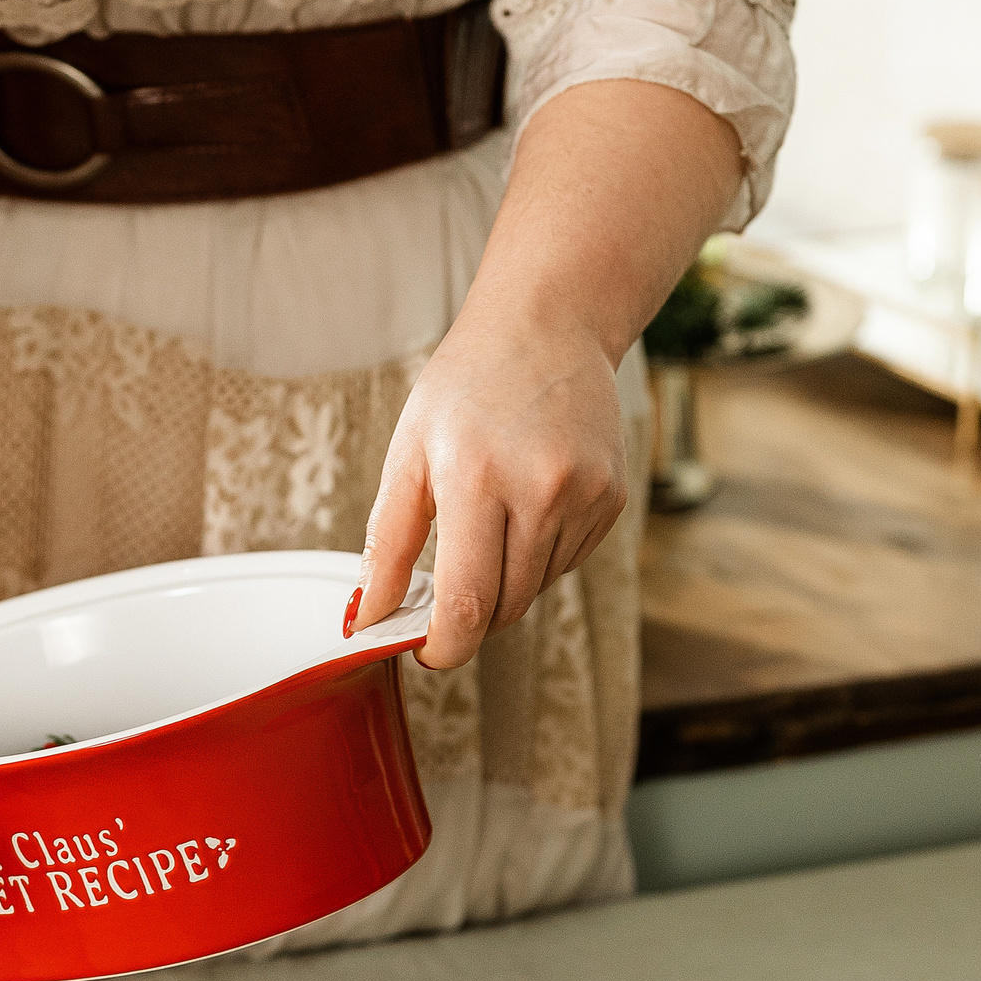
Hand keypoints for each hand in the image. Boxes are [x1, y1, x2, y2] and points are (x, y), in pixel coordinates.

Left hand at [348, 77, 739, 668]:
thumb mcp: (408, 454)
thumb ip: (387, 544)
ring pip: (535, 590)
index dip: (444, 646)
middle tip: (444, 585)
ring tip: (487, 519)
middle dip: (469, 615)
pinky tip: (525, 502)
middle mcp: (541, 491)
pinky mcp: (613, 500)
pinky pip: (566, 563)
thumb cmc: (465, 388)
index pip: (467, 603)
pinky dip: (537, 556)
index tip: (427, 652)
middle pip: (504, 607)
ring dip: (503, 582)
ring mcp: (586, 497)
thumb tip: (367, 620)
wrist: (548, 327)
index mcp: (478, 479)